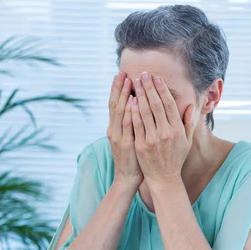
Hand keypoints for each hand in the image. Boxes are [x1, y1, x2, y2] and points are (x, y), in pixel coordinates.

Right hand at [107, 72, 143, 188]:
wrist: (128, 177)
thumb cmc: (134, 157)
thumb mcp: (130, 138)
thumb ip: (131, 124)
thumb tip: (136, 107)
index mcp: (116, 127)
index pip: (116, 104)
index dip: (118, 90)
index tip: (122, 74)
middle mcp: (114, 129)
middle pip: (115, 104)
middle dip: (119, 88)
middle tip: (122, 71)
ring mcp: (119, 136)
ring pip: (120, 112)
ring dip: (123, 95)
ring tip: (127, 80)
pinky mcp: (125, 144)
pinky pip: (128, 125)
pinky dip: (129, 112)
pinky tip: (132, 101)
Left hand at [131, 72, 196, 186]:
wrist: (164, 178)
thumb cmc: (176, 158)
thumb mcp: (187, 141)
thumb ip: (189, 122)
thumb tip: (192, 105)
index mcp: (177, 130)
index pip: (169, 105)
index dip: (162, 90)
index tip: (157, 78)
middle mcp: (165, 133)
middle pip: (156, 105)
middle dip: (149, 88)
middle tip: (143, 74)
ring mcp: (152, 139)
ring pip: (144, 112)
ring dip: (139, 95)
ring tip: (134, 83)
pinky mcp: (140, 145)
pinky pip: (136, 124)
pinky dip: (132, 111)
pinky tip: (130, 100)